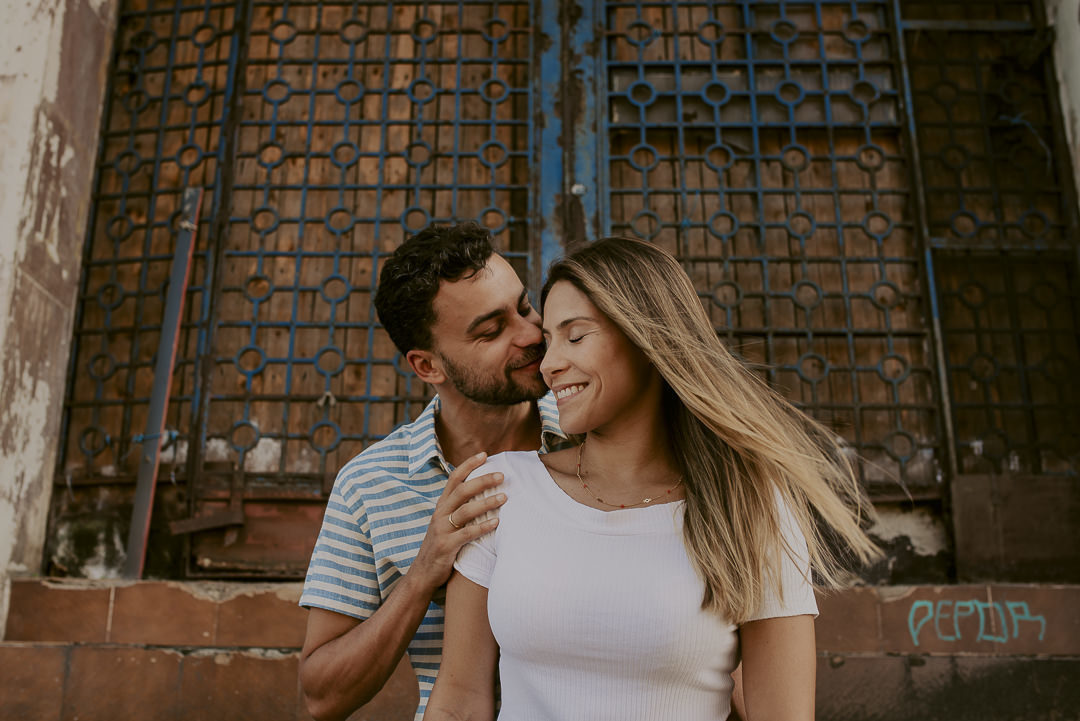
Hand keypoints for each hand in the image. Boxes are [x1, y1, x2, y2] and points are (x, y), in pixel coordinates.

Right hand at [408, 453, 505, 594]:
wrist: (423, 573)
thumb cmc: (441, 545)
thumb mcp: (446, 523)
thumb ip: (459, 508)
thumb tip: (482, 492)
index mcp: (441, 505)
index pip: (453, 479)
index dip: (468, 465)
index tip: (484, 455)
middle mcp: (440, 514)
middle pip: (461, 491)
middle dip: (482, 480)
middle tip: (501, 475)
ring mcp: (442, 530)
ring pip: (465, 511)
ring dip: (486, 502)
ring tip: (504, 497)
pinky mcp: (446, 546)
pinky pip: (466, 534)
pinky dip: (482, 527)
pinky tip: (497, 523)